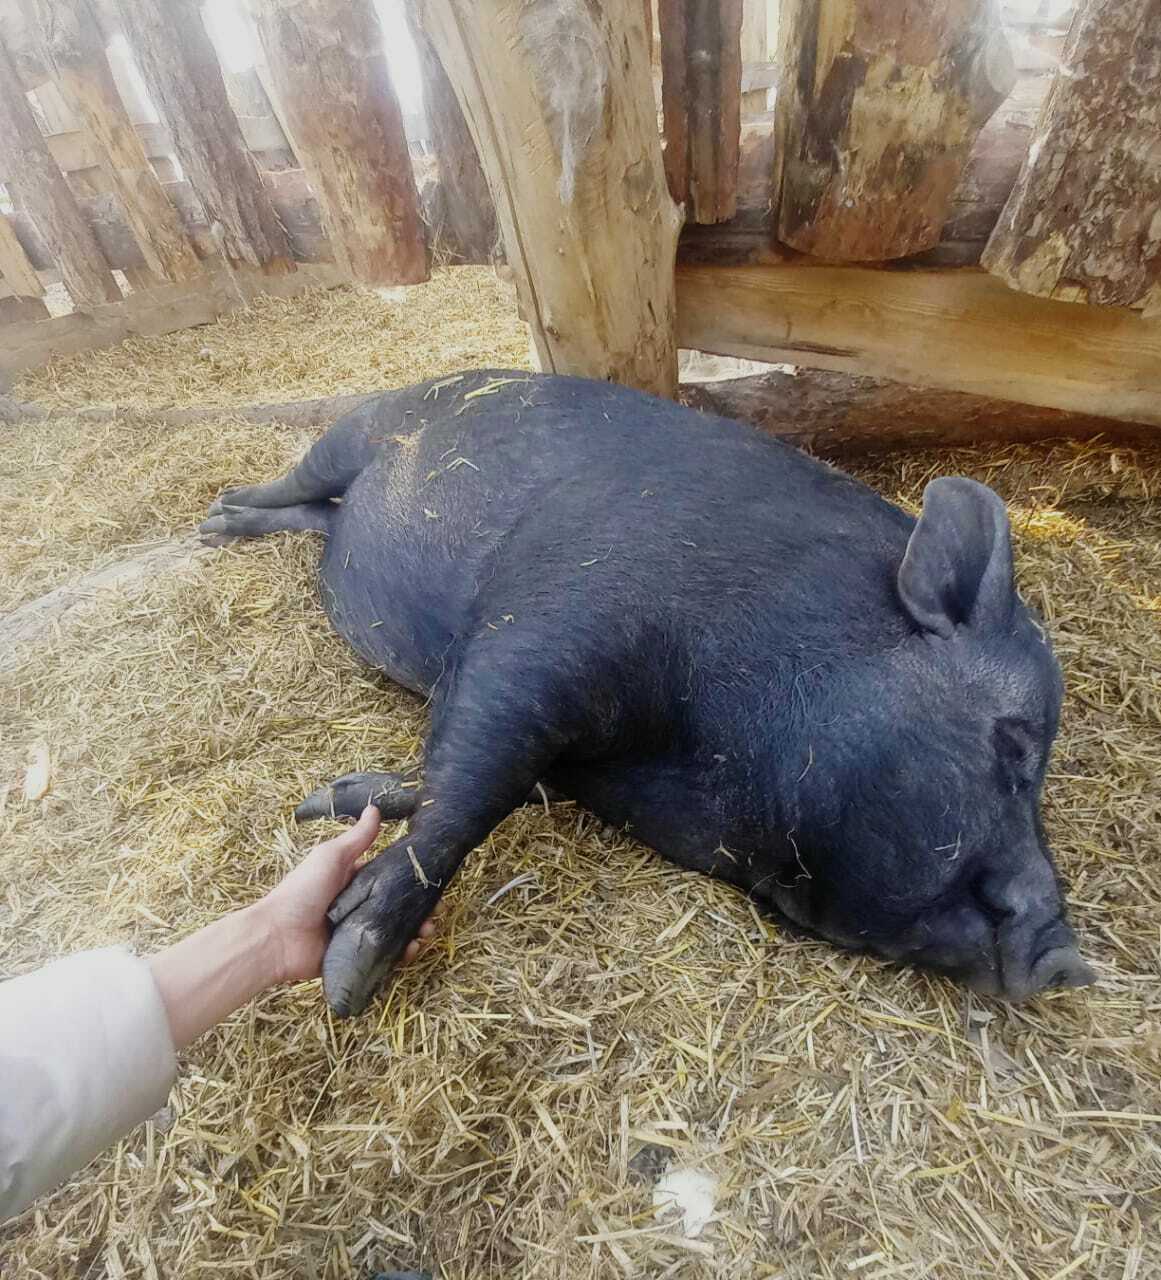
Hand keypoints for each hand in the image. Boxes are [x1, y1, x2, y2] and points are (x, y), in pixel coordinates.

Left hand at [257, 805, 438, 983]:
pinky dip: (401, 954)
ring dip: (416, 930)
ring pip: (396, 931)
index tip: (433, 880)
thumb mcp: (331, 857)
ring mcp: (359, 933)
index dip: (412, 878)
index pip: (390, 877)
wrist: (277, 938)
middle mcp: (359, 906)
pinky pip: (385, 956)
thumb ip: (356, 838)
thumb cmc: (302, 891)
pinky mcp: (357, 957)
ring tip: (426, 931)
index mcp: (354, 881)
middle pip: (398, 906)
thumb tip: (375, 808)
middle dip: (420, 908)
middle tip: (436, 910)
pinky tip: (411, 950)